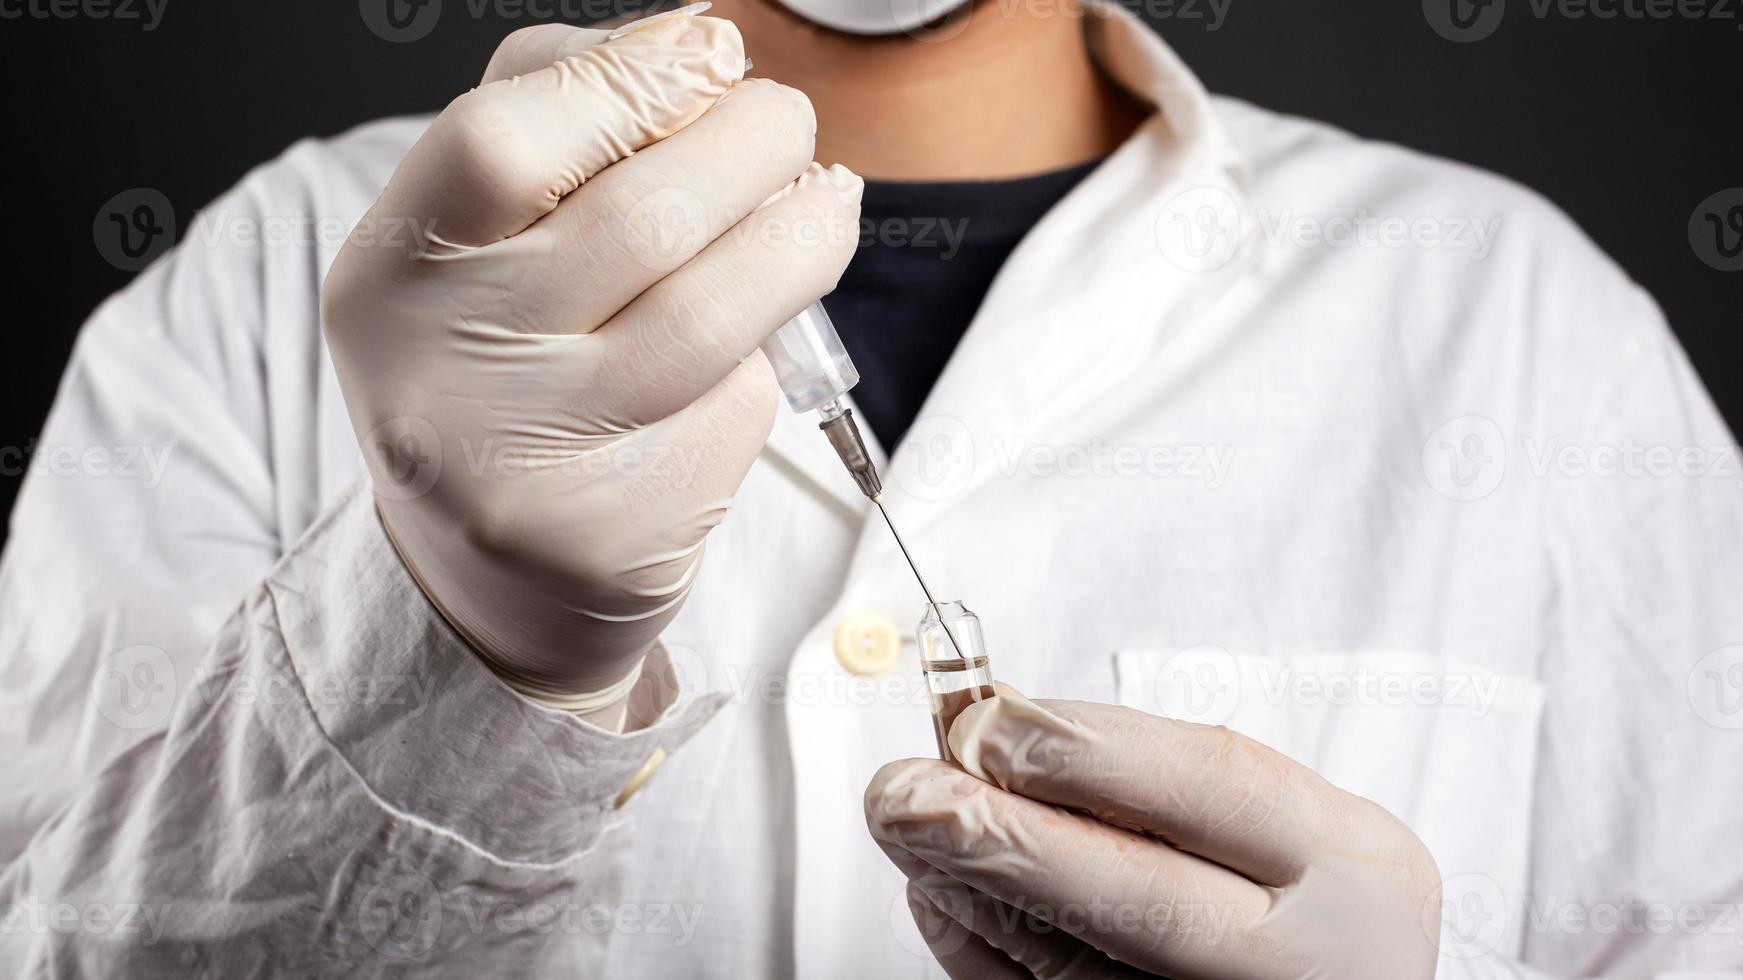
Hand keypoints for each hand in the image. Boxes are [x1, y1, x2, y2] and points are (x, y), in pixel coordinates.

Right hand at [321, 14, 862, 705]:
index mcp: (388, 274)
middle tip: (786, 123)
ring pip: (711, 316)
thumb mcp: (475, 247)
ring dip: (801, 235)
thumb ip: (560, 132)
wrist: (491, 573)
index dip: (631, 78)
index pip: (504, 143)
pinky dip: (766, 351)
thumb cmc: (498, 369)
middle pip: (641, 220)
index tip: (713, 50)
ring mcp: (529, 466)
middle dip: (750, 143)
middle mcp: (441, 373)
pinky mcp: (615, 533)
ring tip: (825, 205)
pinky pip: (730, 403)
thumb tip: (696, 47)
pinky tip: (762, 334)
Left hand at [866, 690, 1442, 978]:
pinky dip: (980, 951)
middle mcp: (1306, 957)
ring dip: (972, 888)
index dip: (1083, 751)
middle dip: (1008, 836)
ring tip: (908, 826)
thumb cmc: (1309, 895)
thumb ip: (1156, 771)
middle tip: (907, 791)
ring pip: (1077, 964)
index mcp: (1355, 865)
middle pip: (1144, 899)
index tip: (983, 720)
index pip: (1211, 788)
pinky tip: (939, 894)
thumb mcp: (1286, 818)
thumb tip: (1001, 718)